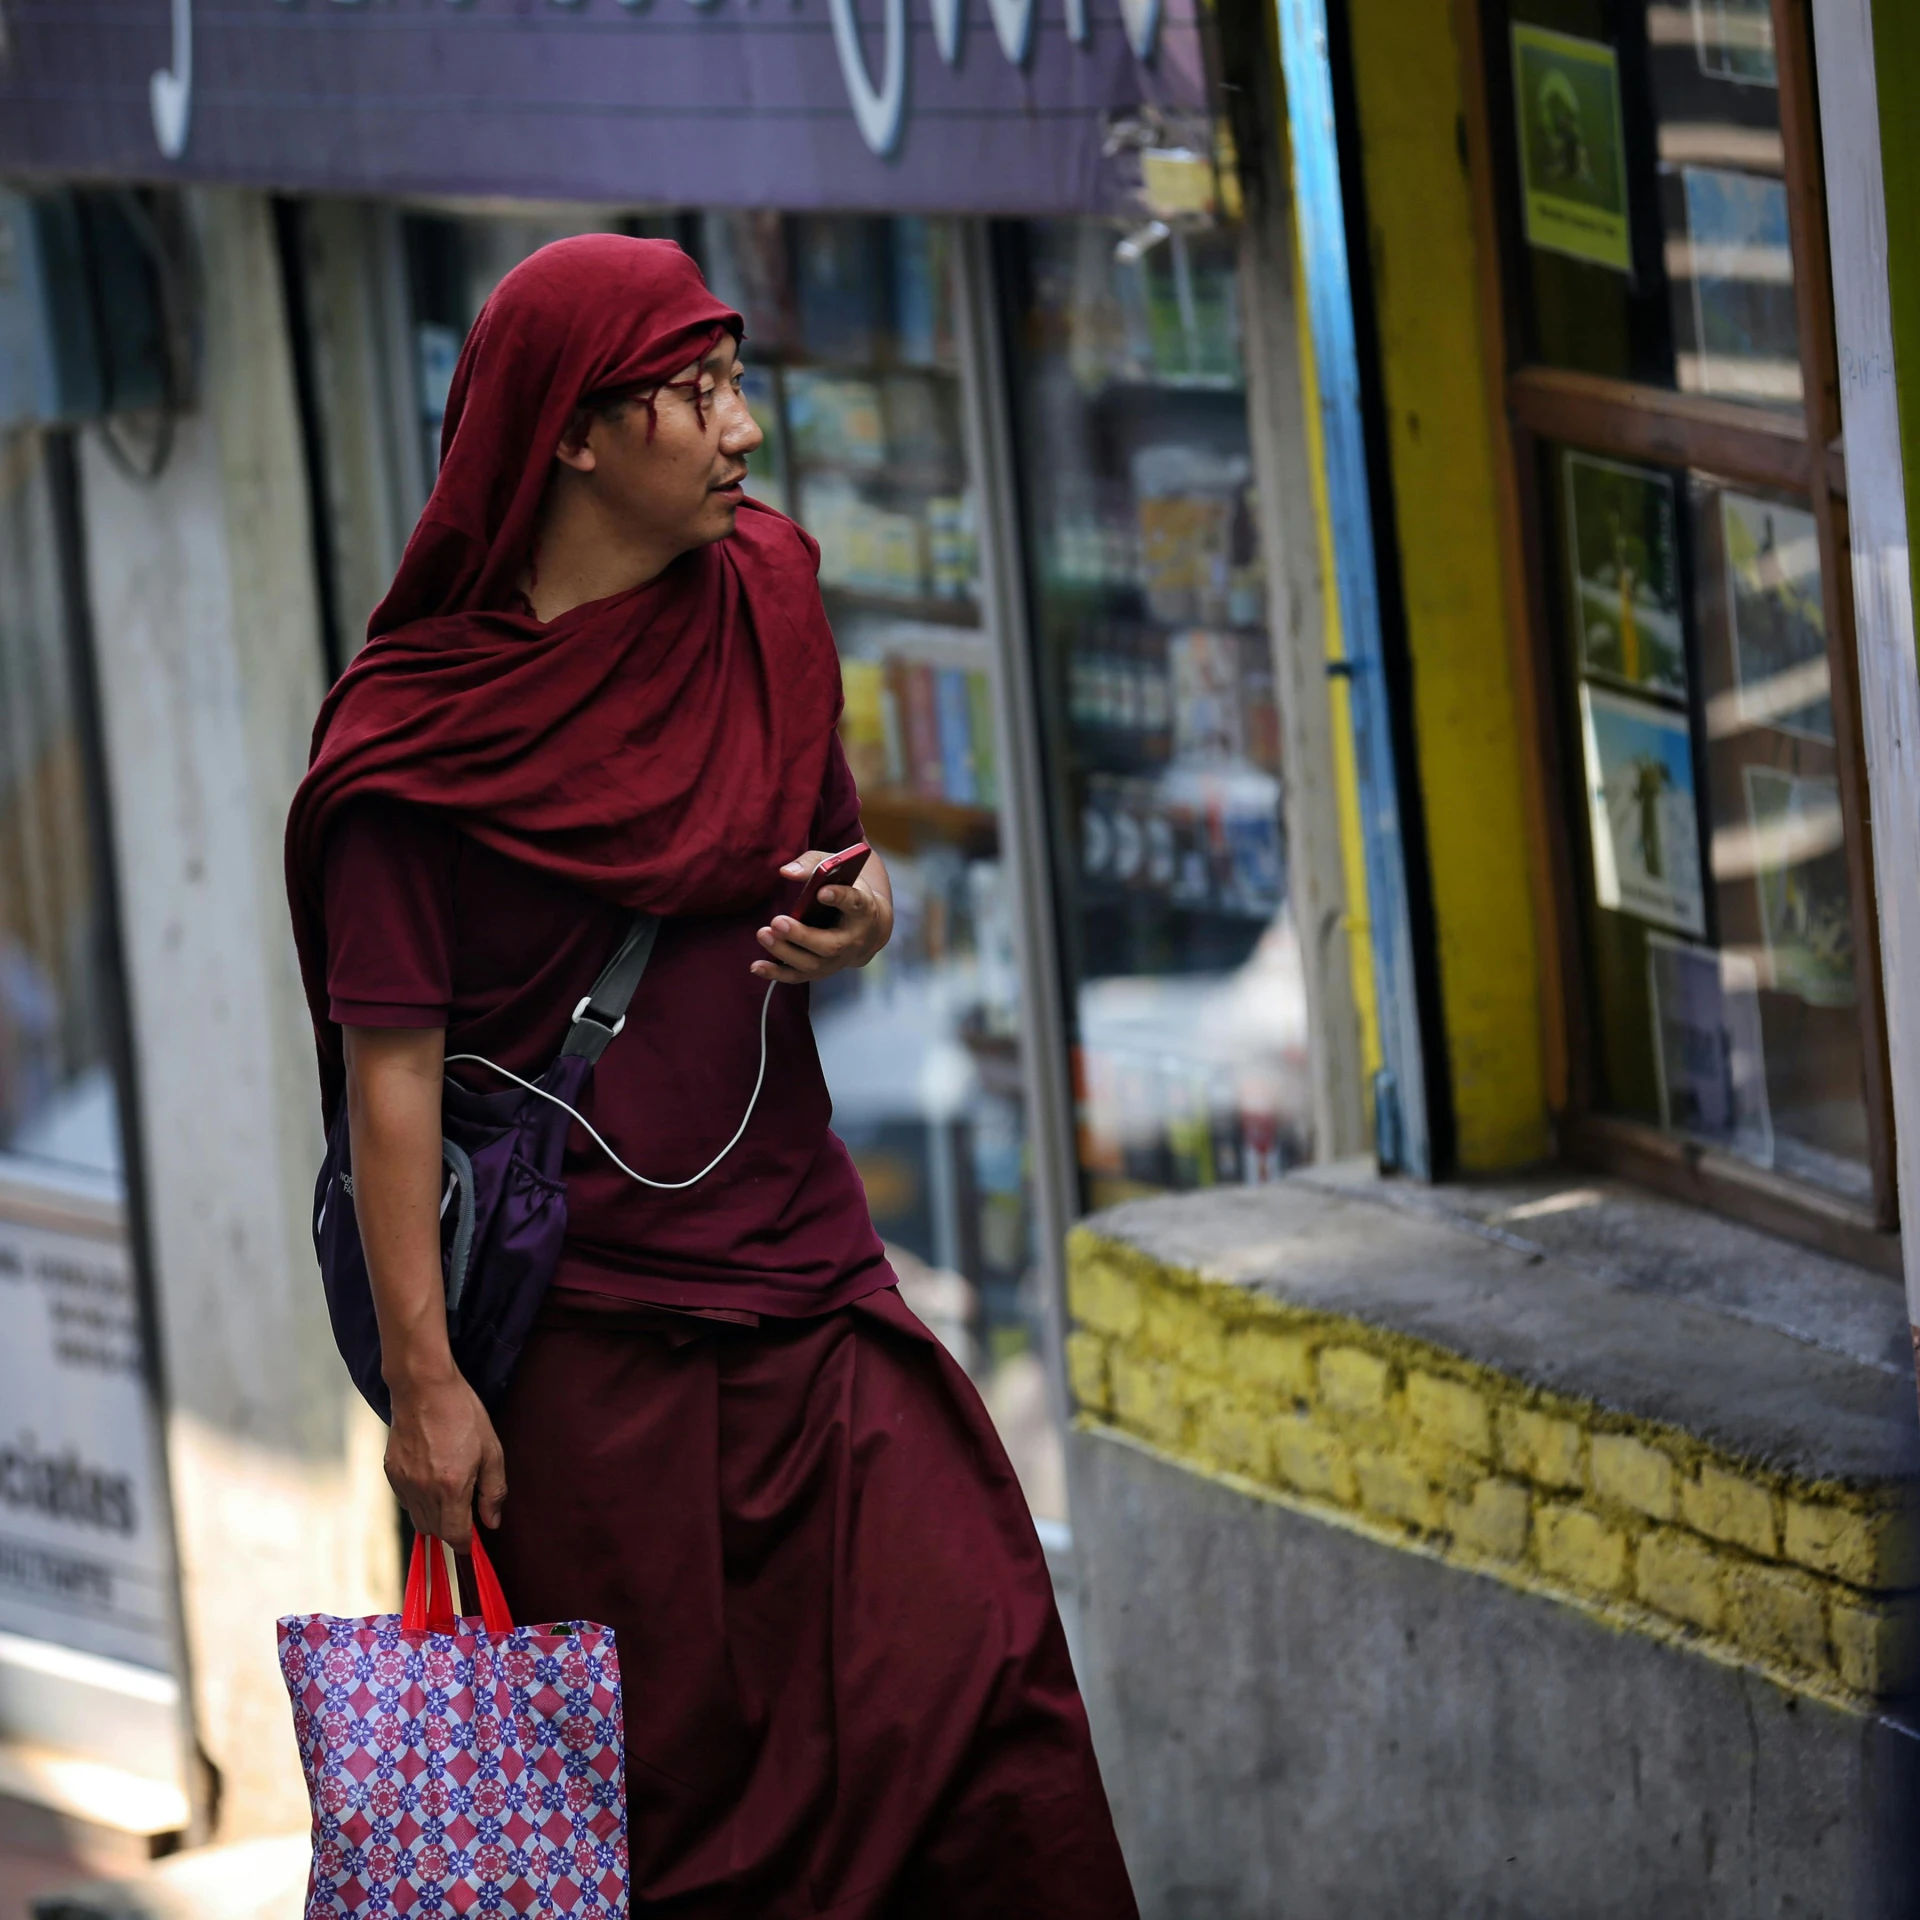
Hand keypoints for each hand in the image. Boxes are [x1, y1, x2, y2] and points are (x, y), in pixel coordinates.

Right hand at [383, 1369, 505, 1550]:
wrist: (423, 1387)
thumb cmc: (463, 1414)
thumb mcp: (492, 1450)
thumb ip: (493, 1490)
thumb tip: (492, 1522)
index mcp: (451, 1487)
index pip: (455, 1535)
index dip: (465, 1543)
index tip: (471, 1542)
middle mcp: (423, 1490)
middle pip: (435, 1530)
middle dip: (451, 1528)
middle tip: (465, 1508)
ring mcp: (403, 1482)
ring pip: (418, 1519)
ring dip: (435, 1516)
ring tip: (449, 1490)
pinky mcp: (390, 1472)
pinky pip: (405, 1501)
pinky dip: (419, 1500)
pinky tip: (431, 1478)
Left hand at [753, 848, 892, 984]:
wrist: (867, 928)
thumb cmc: (848, 893)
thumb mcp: (838, 872)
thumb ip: (814, 865)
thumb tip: (786, 872)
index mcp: (862, 910)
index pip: (854, 903)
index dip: (840, 898)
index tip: (822, 892)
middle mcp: (853, 940)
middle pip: (830, 945)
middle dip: (802, 935)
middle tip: (777, 921)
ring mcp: (838, 960)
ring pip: (813, 964)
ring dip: (785, 952)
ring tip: (763, 934)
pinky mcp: (822, 970)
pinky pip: (799, 976)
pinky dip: (776, 973)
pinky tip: (757, 966)